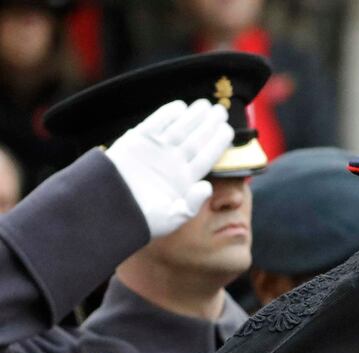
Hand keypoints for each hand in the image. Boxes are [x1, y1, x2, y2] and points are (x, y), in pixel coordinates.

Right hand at [105, 99, 232, 237]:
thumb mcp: (172, 218)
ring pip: (179, 129)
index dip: (218, 142)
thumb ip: (192, 204)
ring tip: (205, 105)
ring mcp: (155, 151)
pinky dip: (166, 115)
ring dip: (192, 117)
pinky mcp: (136, 141)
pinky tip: (180, 107)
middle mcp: (172, 162)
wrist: (108, 210)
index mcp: (185, 178)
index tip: (229, 129)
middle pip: (195, 139)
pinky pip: (154, 125)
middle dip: (209, 124)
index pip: (206, 156)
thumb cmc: (141, 219)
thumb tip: (207, 187)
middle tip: (220, 110)